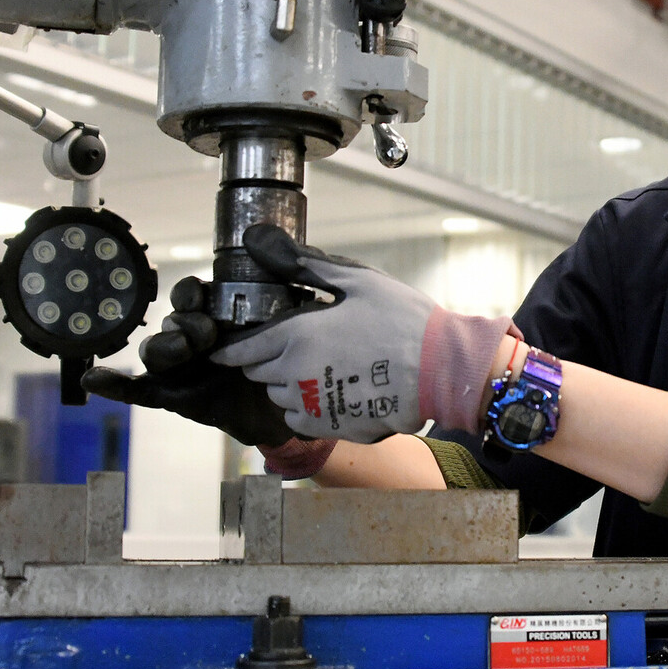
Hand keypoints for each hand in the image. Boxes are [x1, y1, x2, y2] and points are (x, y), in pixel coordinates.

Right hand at [81, 276, 295, 448]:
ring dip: (164, 347)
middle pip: (172, 320)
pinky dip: (115, 384)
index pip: (192, 294)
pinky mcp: (174, 396)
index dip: (192, 294)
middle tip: (207, 334)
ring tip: (183, 352)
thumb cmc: (292, 357)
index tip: (203, 298)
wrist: (298, 408)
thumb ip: (285, 277)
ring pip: (156, 350)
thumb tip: (268, 238)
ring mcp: (181, 367)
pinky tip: (94, 377)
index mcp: (218, 314)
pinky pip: (138, 389)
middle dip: (185, 323)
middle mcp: (194, 336)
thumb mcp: (296, 317)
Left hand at [212, 226, 436, 442]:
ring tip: (318, 366)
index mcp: (298, 335)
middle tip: (295, 345)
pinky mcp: (330, 426)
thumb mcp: (357, 280)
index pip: (242, 349)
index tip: (224, 349)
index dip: (230, 349)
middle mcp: (296, 374)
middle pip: (258, 372)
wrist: (442, 369)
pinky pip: (297, 420)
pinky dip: (304, 408)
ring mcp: (312, 404)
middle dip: (266, 359)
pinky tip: (328, 391)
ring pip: (277, 396)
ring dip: (286, 382)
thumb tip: (260, 242)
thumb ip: (305, 266)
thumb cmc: (404, 320)